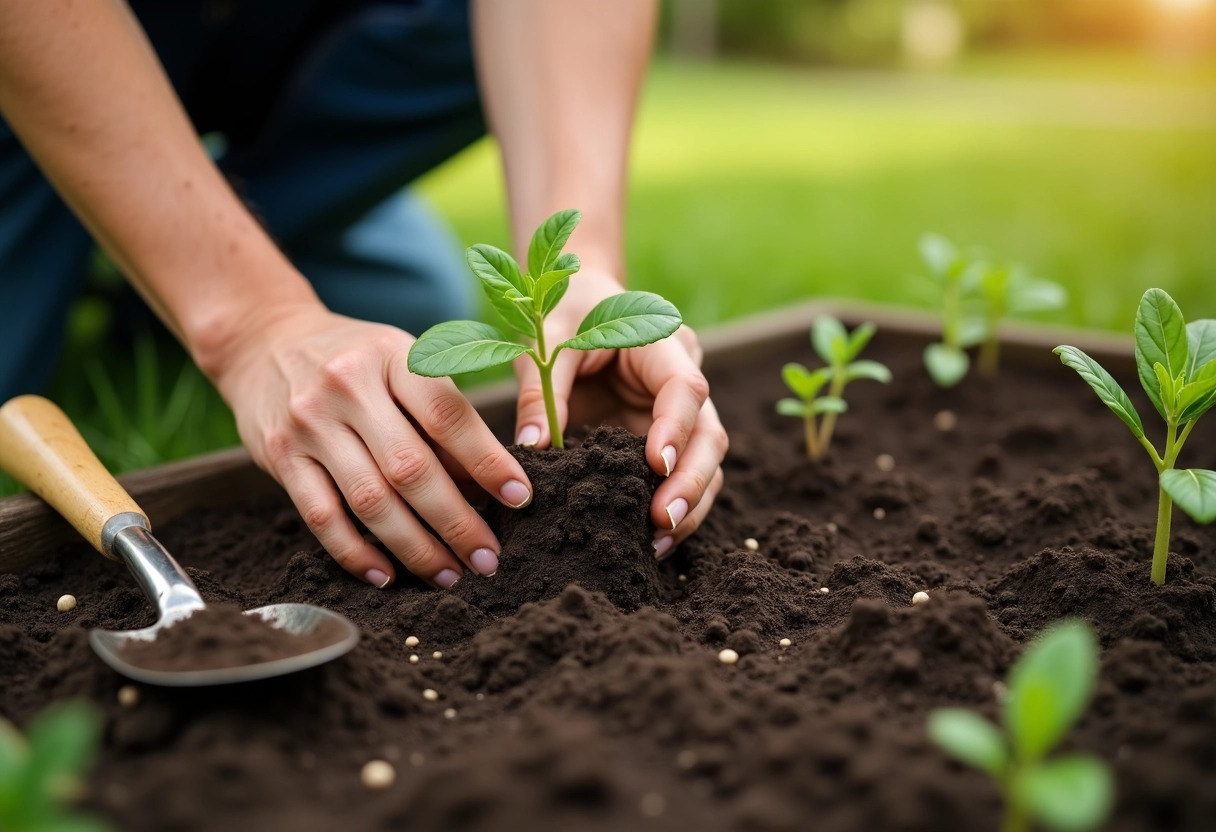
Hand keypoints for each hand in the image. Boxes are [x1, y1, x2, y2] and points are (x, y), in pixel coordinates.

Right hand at [210, 305, 533, 587]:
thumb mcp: (401, 361)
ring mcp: (311, 424)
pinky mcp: (280, 457)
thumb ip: (440, 416)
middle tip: (488, 557)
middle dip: (457, 522)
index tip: (520, 498)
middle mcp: (349, 387)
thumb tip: (488, 486)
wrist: (264, 340)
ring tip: (449, 574)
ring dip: (415, 547)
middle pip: (412, 468)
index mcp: (392, 357)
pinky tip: (387, 576)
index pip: (447, 415)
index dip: (487, 460)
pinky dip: (356, 553)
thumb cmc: (356, 359)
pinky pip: (322, 517)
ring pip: (371, 501)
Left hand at [513, 272, 726, 556]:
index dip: (675, 427)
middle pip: (709, 434)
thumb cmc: (567, 315)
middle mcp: (684, 381)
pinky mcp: (667, 441)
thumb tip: (530, 448)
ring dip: (690, 506)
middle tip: (663, 520)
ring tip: (657, 545)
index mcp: (664, 346)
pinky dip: (675, 510)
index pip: (685, 388)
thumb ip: (541, 390)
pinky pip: (683, 478)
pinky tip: (652, 544)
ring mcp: (681, 416)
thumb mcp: (550, 341)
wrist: (582, 306)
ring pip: (707, 464)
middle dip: (691, 481)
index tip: (655, 464)